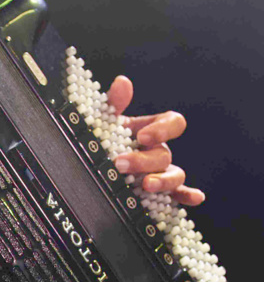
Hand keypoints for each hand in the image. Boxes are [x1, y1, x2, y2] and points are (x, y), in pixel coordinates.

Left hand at [107, 75, 204, 205]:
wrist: (89, 164)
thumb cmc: (101, 139)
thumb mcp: (103, 121)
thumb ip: (113, 103)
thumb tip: (122, 82)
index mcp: (151, 129)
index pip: (173, 122)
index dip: (163, 129)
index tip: (143, 137)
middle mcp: (159, 150)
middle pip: (165, 154)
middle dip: (144, 160)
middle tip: (120, 164)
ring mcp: (161, 171)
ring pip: (175, 175)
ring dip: (164, 180)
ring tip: (146, 185)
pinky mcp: (159, 192)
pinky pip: (178, 194)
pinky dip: (187, 196)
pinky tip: (193, 199)